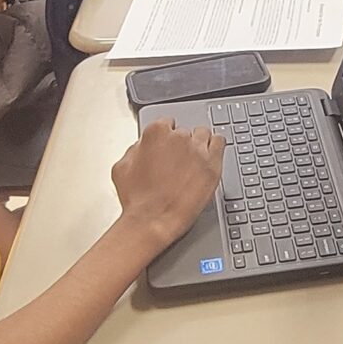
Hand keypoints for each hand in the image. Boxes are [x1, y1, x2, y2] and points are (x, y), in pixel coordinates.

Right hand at [111, 119, 224, 248]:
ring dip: (199, 144)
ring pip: (203, 134)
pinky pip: (220, 142)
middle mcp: (178, 137)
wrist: (152, 220)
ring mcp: (197, 149)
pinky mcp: (213, 163)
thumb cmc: (136, 199)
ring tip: (194, 160)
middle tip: (178, 161)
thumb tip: (143, 145)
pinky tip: (210, 155)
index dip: (167, 137)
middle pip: (185, 131)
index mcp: (156, 133)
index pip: (167, 123)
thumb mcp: (122, 167)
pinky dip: (216, 146)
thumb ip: (135, 149)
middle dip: (182, 144)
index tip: (168, 146)